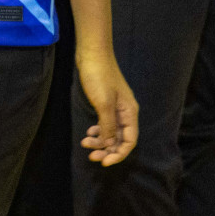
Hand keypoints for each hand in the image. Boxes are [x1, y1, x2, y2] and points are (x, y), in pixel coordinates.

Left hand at [76, 47, 138, 166]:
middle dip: (107, 149)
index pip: (129, 141)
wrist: (92, 53)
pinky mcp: (105, 102)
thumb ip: (108, 125)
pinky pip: (105, 122)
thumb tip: (109, 143)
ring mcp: (115, 107)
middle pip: (120, 138)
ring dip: (100, 140)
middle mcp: (125, 112)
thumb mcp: (103, 104)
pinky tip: (89, 132)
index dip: (118, 154)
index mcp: (130, 113)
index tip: (104, 162)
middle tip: (91, 156)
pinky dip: (98, 129)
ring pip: (111, 131)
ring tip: (85, 142)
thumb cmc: (99, 76)